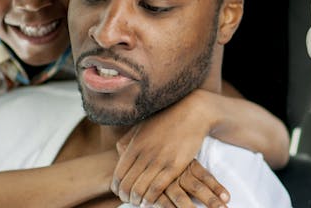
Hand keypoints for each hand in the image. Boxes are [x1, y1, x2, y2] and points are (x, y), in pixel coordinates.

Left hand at [111, 90, 229, 206]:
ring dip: (137, 200)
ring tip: (140, 202)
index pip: (118, 175)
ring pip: (140, 189)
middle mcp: (144, 154)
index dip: (117, 188)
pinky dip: (151, 199)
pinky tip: (151, 201)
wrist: (193, 112)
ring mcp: (159, 160)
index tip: (120, 192)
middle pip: (127, 185)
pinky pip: (157, 188)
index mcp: (134, 145)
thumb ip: (128, 141)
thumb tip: (118, 154)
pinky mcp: (175, 165)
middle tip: (130, 199)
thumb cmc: (167, 118)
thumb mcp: (142, 126)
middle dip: (126, 196)